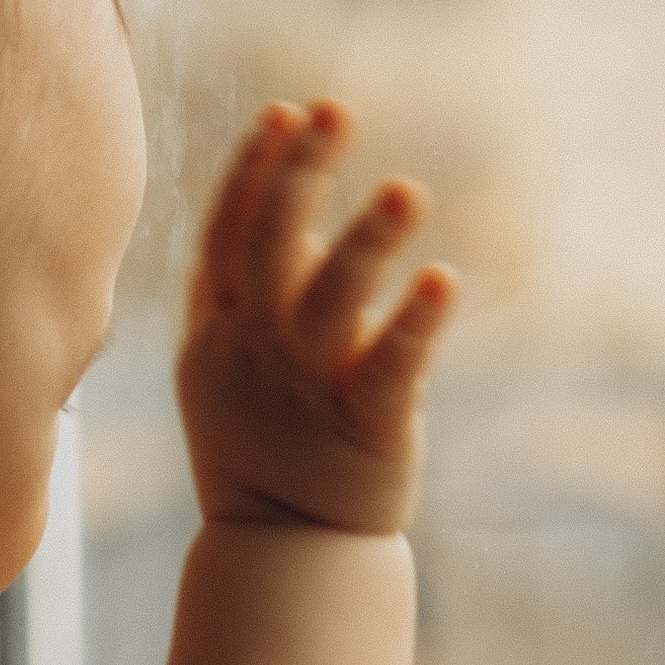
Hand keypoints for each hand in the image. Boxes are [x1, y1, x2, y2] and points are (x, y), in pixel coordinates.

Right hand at [176, 99, 453, 535]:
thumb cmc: (262, 447)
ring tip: (407, 190)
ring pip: (328, 301)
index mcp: (219, 330)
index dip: (253, 170)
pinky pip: (389, 368)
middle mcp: (255, 350)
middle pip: (270, 246)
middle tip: (337, 110)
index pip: (226, 232)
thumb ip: (249, 288)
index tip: (287, 112)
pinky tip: (444, 281)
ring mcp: (306, 389)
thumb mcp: (227, 365)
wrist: (283, 553)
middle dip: (300, 172)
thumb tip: (292, 204)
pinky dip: (416, 324)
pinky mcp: (363, 427)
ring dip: (365, 240)